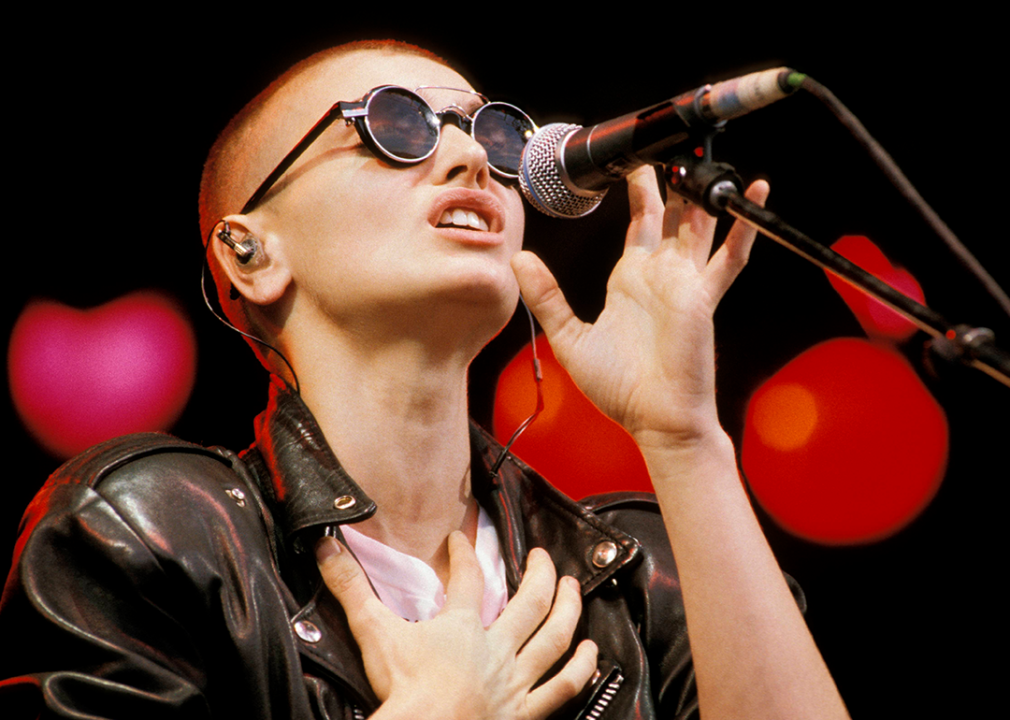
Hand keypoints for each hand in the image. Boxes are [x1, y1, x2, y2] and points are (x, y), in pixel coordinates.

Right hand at [316, 532, 597, 719]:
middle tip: (543, 557)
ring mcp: (514, 681)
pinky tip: (591, 654)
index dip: (465, 553)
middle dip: (540, 574)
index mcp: (462, 626)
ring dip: (567, 611)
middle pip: (529, 602)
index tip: (461, 539)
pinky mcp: (524, 712)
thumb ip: (351, 589)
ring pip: (553, 639)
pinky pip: (562, 688)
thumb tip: (327, 546)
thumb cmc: (403, 690)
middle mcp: (497, 647)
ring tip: (573, 591)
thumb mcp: (374, 632)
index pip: (469, 577)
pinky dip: (579, 669)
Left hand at [512, 165, 768, 446]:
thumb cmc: (619, 387)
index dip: (639, 193)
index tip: (632, 163)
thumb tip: (520, 260)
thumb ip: (547, 296)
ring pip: (700, 226)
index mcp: (632, 280)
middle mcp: (661, 275)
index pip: (639, 224)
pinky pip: (729, 257)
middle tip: (670, 144)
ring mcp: (685, 283)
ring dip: (703, 193)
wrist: (655, 420)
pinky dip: (743, 227)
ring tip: (705, 154)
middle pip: (672, 215)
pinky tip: (754, 192)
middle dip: (672, 181)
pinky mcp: (703, 297)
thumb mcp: (569, 337)